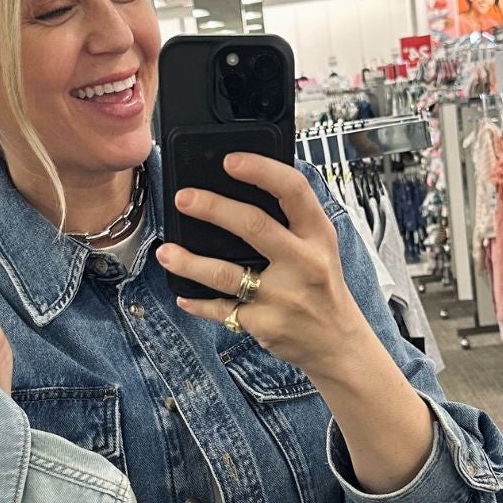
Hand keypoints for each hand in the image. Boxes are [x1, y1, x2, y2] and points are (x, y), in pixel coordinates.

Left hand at [155, 154, 364, 378]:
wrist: (337, 342)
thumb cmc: (322, 285)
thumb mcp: (320, 247)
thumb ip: (292, 220)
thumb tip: (243, 185)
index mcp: (318, 235)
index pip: (294, 190)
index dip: (261, 170)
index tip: (230, 160)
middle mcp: (303, 263)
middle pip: (254, 226)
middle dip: (213, 208)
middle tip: (183, 198)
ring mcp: (283, 296)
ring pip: (226, 274)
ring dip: (189, 263)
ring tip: (165, 252)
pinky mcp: (264, 324)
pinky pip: (221, 310)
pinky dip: (198, 303)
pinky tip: (182, 296)